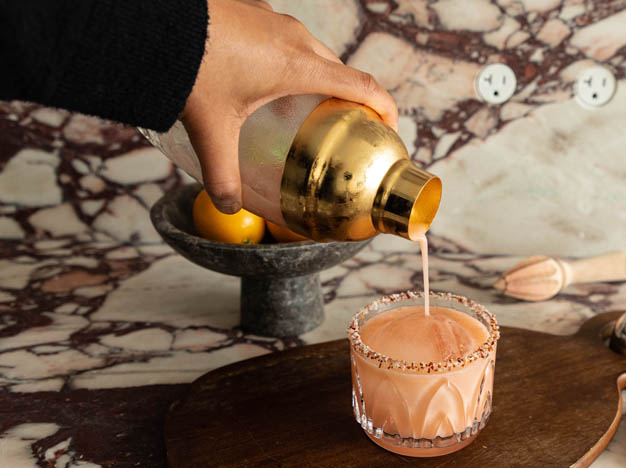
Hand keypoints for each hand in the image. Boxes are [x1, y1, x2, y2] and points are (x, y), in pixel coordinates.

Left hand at [182, 0, 398, 213]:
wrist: (151, 18)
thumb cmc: (188, 66)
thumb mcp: (210, 129)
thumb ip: (222, 172)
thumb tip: (230, 205)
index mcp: (298, 66)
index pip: (361, 85)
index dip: (385, 107)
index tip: (389, 127)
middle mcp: (294, 37)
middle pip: (339, 69)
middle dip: (348, 96)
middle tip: (342, 125)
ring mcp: (273, 19)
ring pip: (311, 50)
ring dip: (315, 77)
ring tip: (301, 105)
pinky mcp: (251, 10)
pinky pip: (284, 37)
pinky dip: (288, 59)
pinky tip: (260, 78)